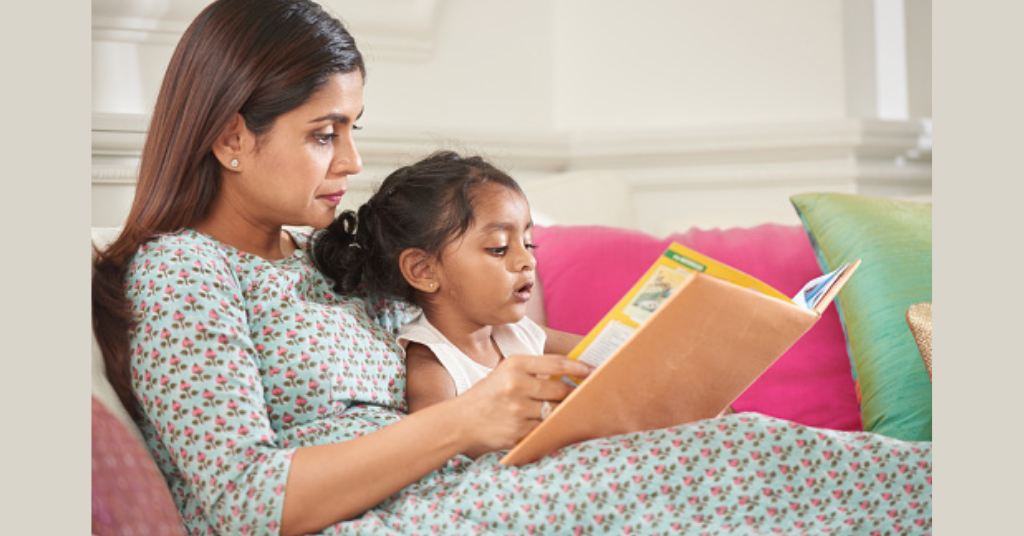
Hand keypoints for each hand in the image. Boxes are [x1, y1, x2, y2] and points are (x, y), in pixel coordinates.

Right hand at [448, 354, 594, 455]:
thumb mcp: (506, 373)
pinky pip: (545, 429)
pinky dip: (551, 428)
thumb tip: (572, 374)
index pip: (557, 363)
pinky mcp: (517, 431)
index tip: (594, 371)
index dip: (580, 367)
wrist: (460, 421)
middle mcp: (516, 384)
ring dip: (564, 413)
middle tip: (586, 396)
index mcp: (515, 364)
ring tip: (569, 412)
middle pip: (561, 390)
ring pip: (555, 411)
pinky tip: (552, 427)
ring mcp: (517, 409)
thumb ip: (534, 371)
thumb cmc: (488, 395)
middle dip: (574, 395)